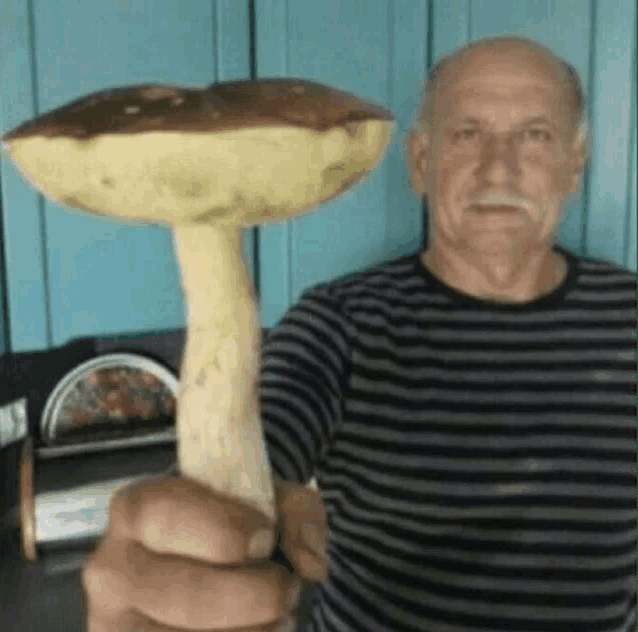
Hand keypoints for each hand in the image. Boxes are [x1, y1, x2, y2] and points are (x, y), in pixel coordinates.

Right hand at [81, 474, 327, 630]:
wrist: (201, 559)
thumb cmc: (236, 523)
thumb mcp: (270, 499)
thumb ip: (298, 514)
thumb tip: (310, 564)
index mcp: (138, 508)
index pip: (168, 515)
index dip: (224, 530)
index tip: (266, 540)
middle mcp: (112, 567)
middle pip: (183, 593)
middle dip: (253, 596)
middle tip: (287, 589)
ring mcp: (113, 623)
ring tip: (278, 619)